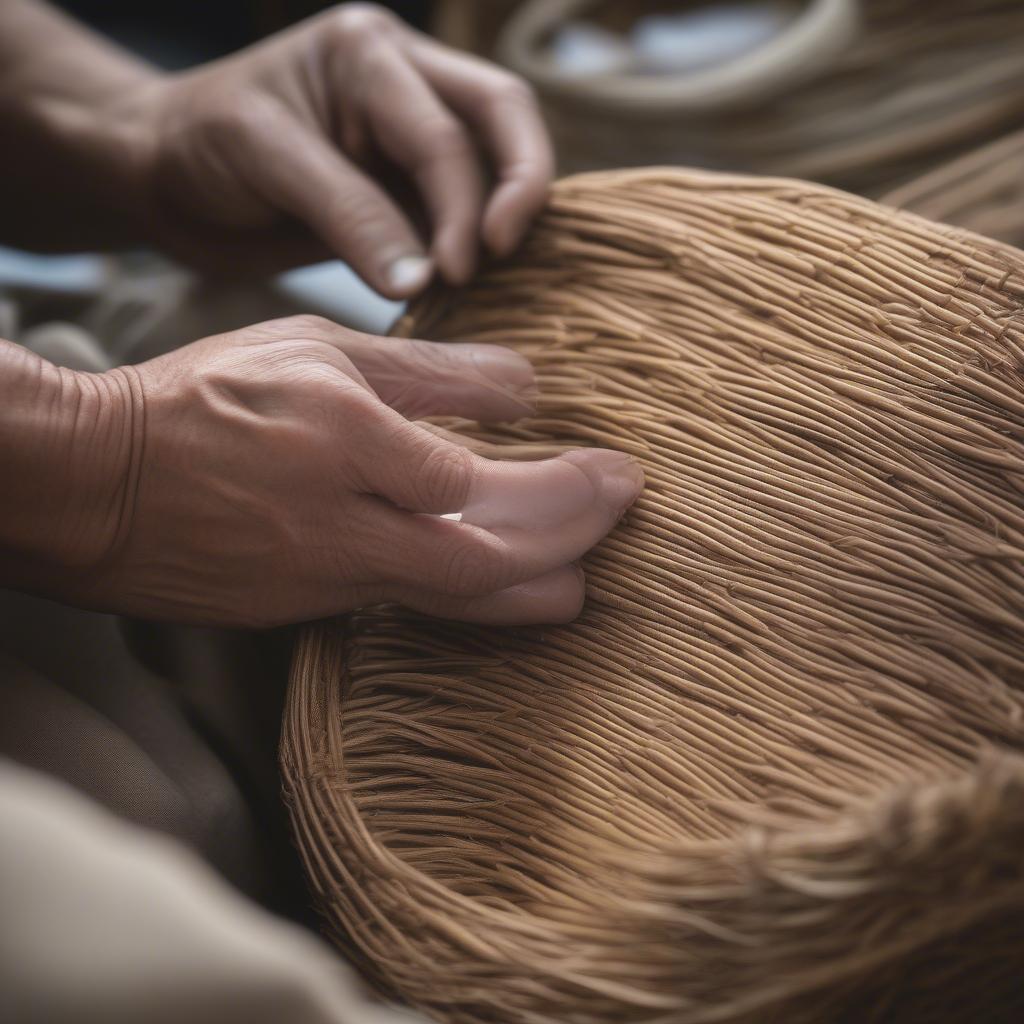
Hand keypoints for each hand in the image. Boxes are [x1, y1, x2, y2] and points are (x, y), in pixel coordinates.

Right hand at [36, 317, 640, 627]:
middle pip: (484, 557)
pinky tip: (508, 591)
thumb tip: (524, 387)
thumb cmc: (203, 398)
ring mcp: (324, 577)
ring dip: (535, 592)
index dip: (557, 483)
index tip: (612, 469)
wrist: (97, 486)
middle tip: (623, 512)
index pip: (473, 481)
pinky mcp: (308, 610)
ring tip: (588, 580)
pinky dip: (474, 604)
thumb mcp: (314, 349)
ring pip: (455, 601)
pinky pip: (413, 611)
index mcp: (343, 438)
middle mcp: (341, 521)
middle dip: (570, 539)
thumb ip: (427, 372)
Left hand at [126, 4, 553, 293]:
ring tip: (489, 277)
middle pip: (501, 114)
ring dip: (503, 216)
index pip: (443, 131)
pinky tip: (475, 278)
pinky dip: (477, 240)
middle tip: (503, 257)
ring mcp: (410, 131)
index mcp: (366, 54)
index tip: (452, 274)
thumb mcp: (266, 161)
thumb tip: (423, 281)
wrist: (166, 174)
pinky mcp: (407, 183)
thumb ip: (348, 216)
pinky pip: (464, 204)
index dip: (462, 205)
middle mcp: (403, 77)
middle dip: (519, 186)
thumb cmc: (199, 146)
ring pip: (495, 157)